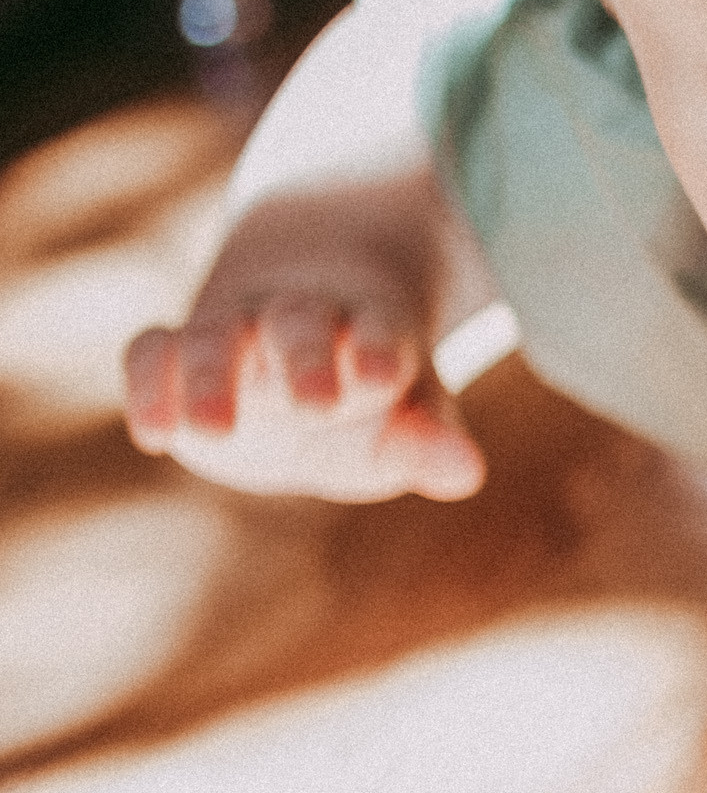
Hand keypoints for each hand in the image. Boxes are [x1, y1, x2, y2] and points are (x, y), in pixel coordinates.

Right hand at [125, 280, 485, 503]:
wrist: (290, 354)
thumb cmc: (364, 397)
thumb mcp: (404, 420)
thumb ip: (427, 442)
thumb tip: (469, 474)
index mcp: (370, 327)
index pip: (380, 330)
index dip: (381, 351)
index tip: (386, 377)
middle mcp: (298, 318)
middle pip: (299, 322)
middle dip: (307, 358)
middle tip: (317, 406)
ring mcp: (233, 330)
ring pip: (217, 337)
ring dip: (214, 379)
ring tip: (214, 431)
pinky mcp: (175, 351)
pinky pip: (153, 352)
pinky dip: (150, 386)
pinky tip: (156, 435)